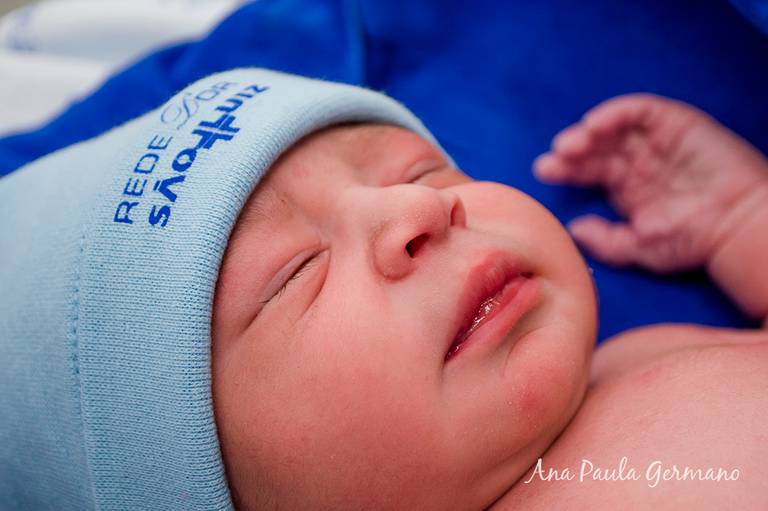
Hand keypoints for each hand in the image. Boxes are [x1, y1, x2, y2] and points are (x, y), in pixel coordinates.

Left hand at [534, 93, 767, 272]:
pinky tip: (595, 126)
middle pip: (595, 148)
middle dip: (571, 152)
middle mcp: (639, 161)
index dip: (566, 169)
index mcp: (627, 187)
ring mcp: (657, 141)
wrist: (736, 229)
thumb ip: (604, 240)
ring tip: (571, 145)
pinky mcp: (677, 124)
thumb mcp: (638, 248)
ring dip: (588, 131)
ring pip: (613, 127)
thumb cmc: (692, 242)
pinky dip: (615, 113)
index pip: (589, 171)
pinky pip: (640, 111)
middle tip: (553, 161)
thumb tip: (573, 229)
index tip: (544, 172)